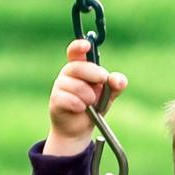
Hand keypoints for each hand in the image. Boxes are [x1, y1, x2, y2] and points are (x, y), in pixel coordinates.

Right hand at [46, 38, 127, 156]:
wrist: (80, 128)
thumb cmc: (94, 106)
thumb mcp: (108, 94)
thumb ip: (115, 85)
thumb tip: (119, 80)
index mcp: (80, 67)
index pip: (76, 52)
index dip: (79, 47)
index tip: (86, 45)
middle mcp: (68, 73)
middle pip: (77, 67)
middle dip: (93, 74)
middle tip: (102, 80)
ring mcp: (59, 86)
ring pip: (76, 85)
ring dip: (88, 96)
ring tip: (90, 104)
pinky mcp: (55, 100)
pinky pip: (68, 99)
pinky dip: (79, 105)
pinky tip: (81, 109)